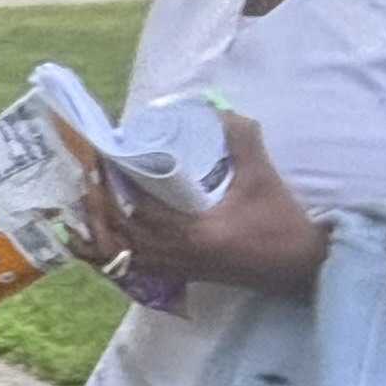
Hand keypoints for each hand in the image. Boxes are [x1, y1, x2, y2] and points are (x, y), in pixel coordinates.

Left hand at [78, 108, 325, 297]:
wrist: (300, 265)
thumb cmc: (281, 221)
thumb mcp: (262, 174)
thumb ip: (241, 139)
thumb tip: (215, 109)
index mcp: (193, 232)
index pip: (138, 209)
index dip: (114, 185)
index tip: (101, 160)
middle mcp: (177, 255)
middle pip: (120, 235)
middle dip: (97, 208)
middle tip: (86, 179)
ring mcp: (177, 269)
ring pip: (122, 258)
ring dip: (100, 234)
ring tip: (85, 207)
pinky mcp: (181, 276)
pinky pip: (134, 269)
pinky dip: (114, 255)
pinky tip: (101, 240)